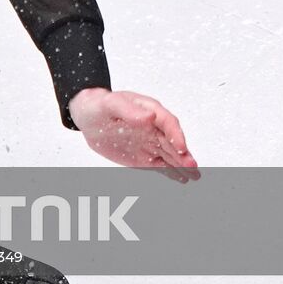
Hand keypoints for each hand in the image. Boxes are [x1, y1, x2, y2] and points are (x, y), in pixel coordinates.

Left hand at [68, 88, 200, 182]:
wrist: (88, 117)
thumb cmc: (100, 105)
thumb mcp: (110, 104)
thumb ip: (129, 110)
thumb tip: (150, 116)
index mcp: (150, 110)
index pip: (167, 123)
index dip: (176, 135)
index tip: (181, 148)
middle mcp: (154, 128)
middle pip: (172, 142)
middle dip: (183, 155)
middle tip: (192, 167)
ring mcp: (150, 143)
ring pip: (170, 155)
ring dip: (182, 165)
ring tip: (194, 176)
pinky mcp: (144, 156)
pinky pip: (160, 165)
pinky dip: (170, 172)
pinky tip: (181, 179)